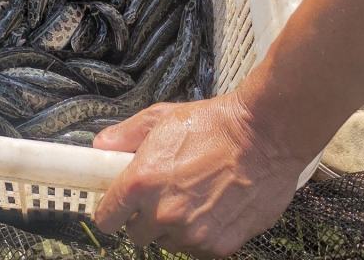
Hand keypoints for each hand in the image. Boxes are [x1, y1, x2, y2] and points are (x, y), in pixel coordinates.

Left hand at [93, 95, 305, 258]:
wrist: (263, 136)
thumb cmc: (211, 123)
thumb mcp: (160, 118)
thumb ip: (125, 135)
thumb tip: (101, 146)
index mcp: (141, 182)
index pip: (107, 218)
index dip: (110, 211)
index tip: (116, 206)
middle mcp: (163, 214)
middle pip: (136, 234)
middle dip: (143, 217)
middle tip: (160, 194)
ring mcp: (192, 234)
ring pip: (168, 243)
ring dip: (173, 227)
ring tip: (191, 196)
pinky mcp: (220, 247)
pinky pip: (197, 249)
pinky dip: (200, 234)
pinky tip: (211, 208)